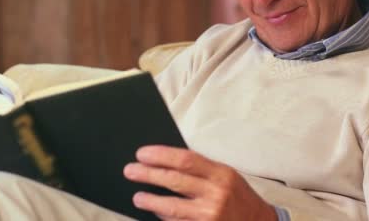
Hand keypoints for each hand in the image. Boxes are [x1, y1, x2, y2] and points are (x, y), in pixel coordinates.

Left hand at [123, 145, 276, 220]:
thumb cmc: (238, 197)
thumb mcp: (225, 176)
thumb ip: (200, 169)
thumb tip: (164, 162)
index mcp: (221, 174)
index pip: (185, 160)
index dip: (160, 155)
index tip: (142, 154)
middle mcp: (216, 194)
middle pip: (174, 180)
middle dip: (147, 174)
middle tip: (130, 170)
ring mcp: (210, 216)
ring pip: (171, 207)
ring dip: (150, 200)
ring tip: (137, 196)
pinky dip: (164, 217)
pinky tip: (155, 212)